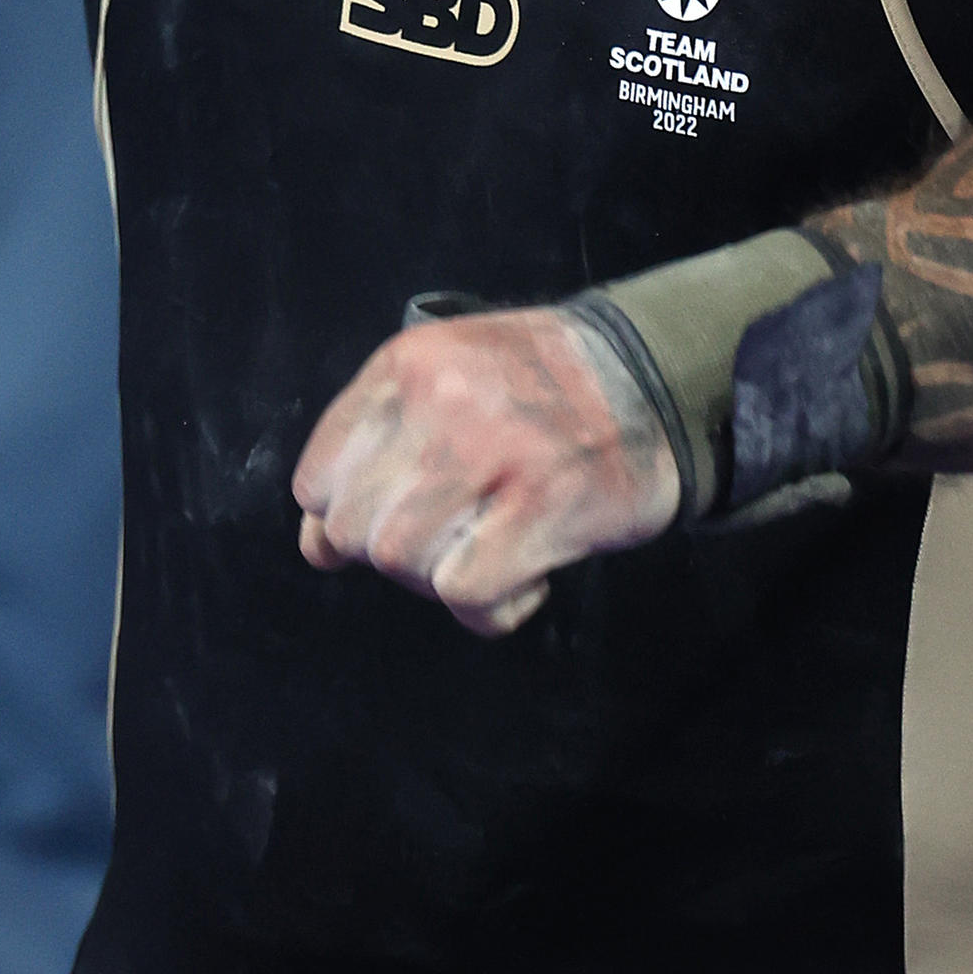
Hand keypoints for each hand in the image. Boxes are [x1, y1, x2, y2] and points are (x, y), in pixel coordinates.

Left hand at [292, 306, 681, 640]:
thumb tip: (315, 546)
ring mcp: (490, 454)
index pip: (318, 476)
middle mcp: (439, 402)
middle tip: (447, 542)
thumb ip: (377, 446)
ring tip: (485, 557)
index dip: (340, 519)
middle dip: (389, 556)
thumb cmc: (544, 388)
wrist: (656, 379)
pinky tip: (523, 583)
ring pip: (400, 560)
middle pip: (354, 527)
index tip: (385, 524)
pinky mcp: (542, 508)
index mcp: (406, 365)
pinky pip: (464, 590)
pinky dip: (486, 609)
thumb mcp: (447, 378)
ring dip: (437, 580)